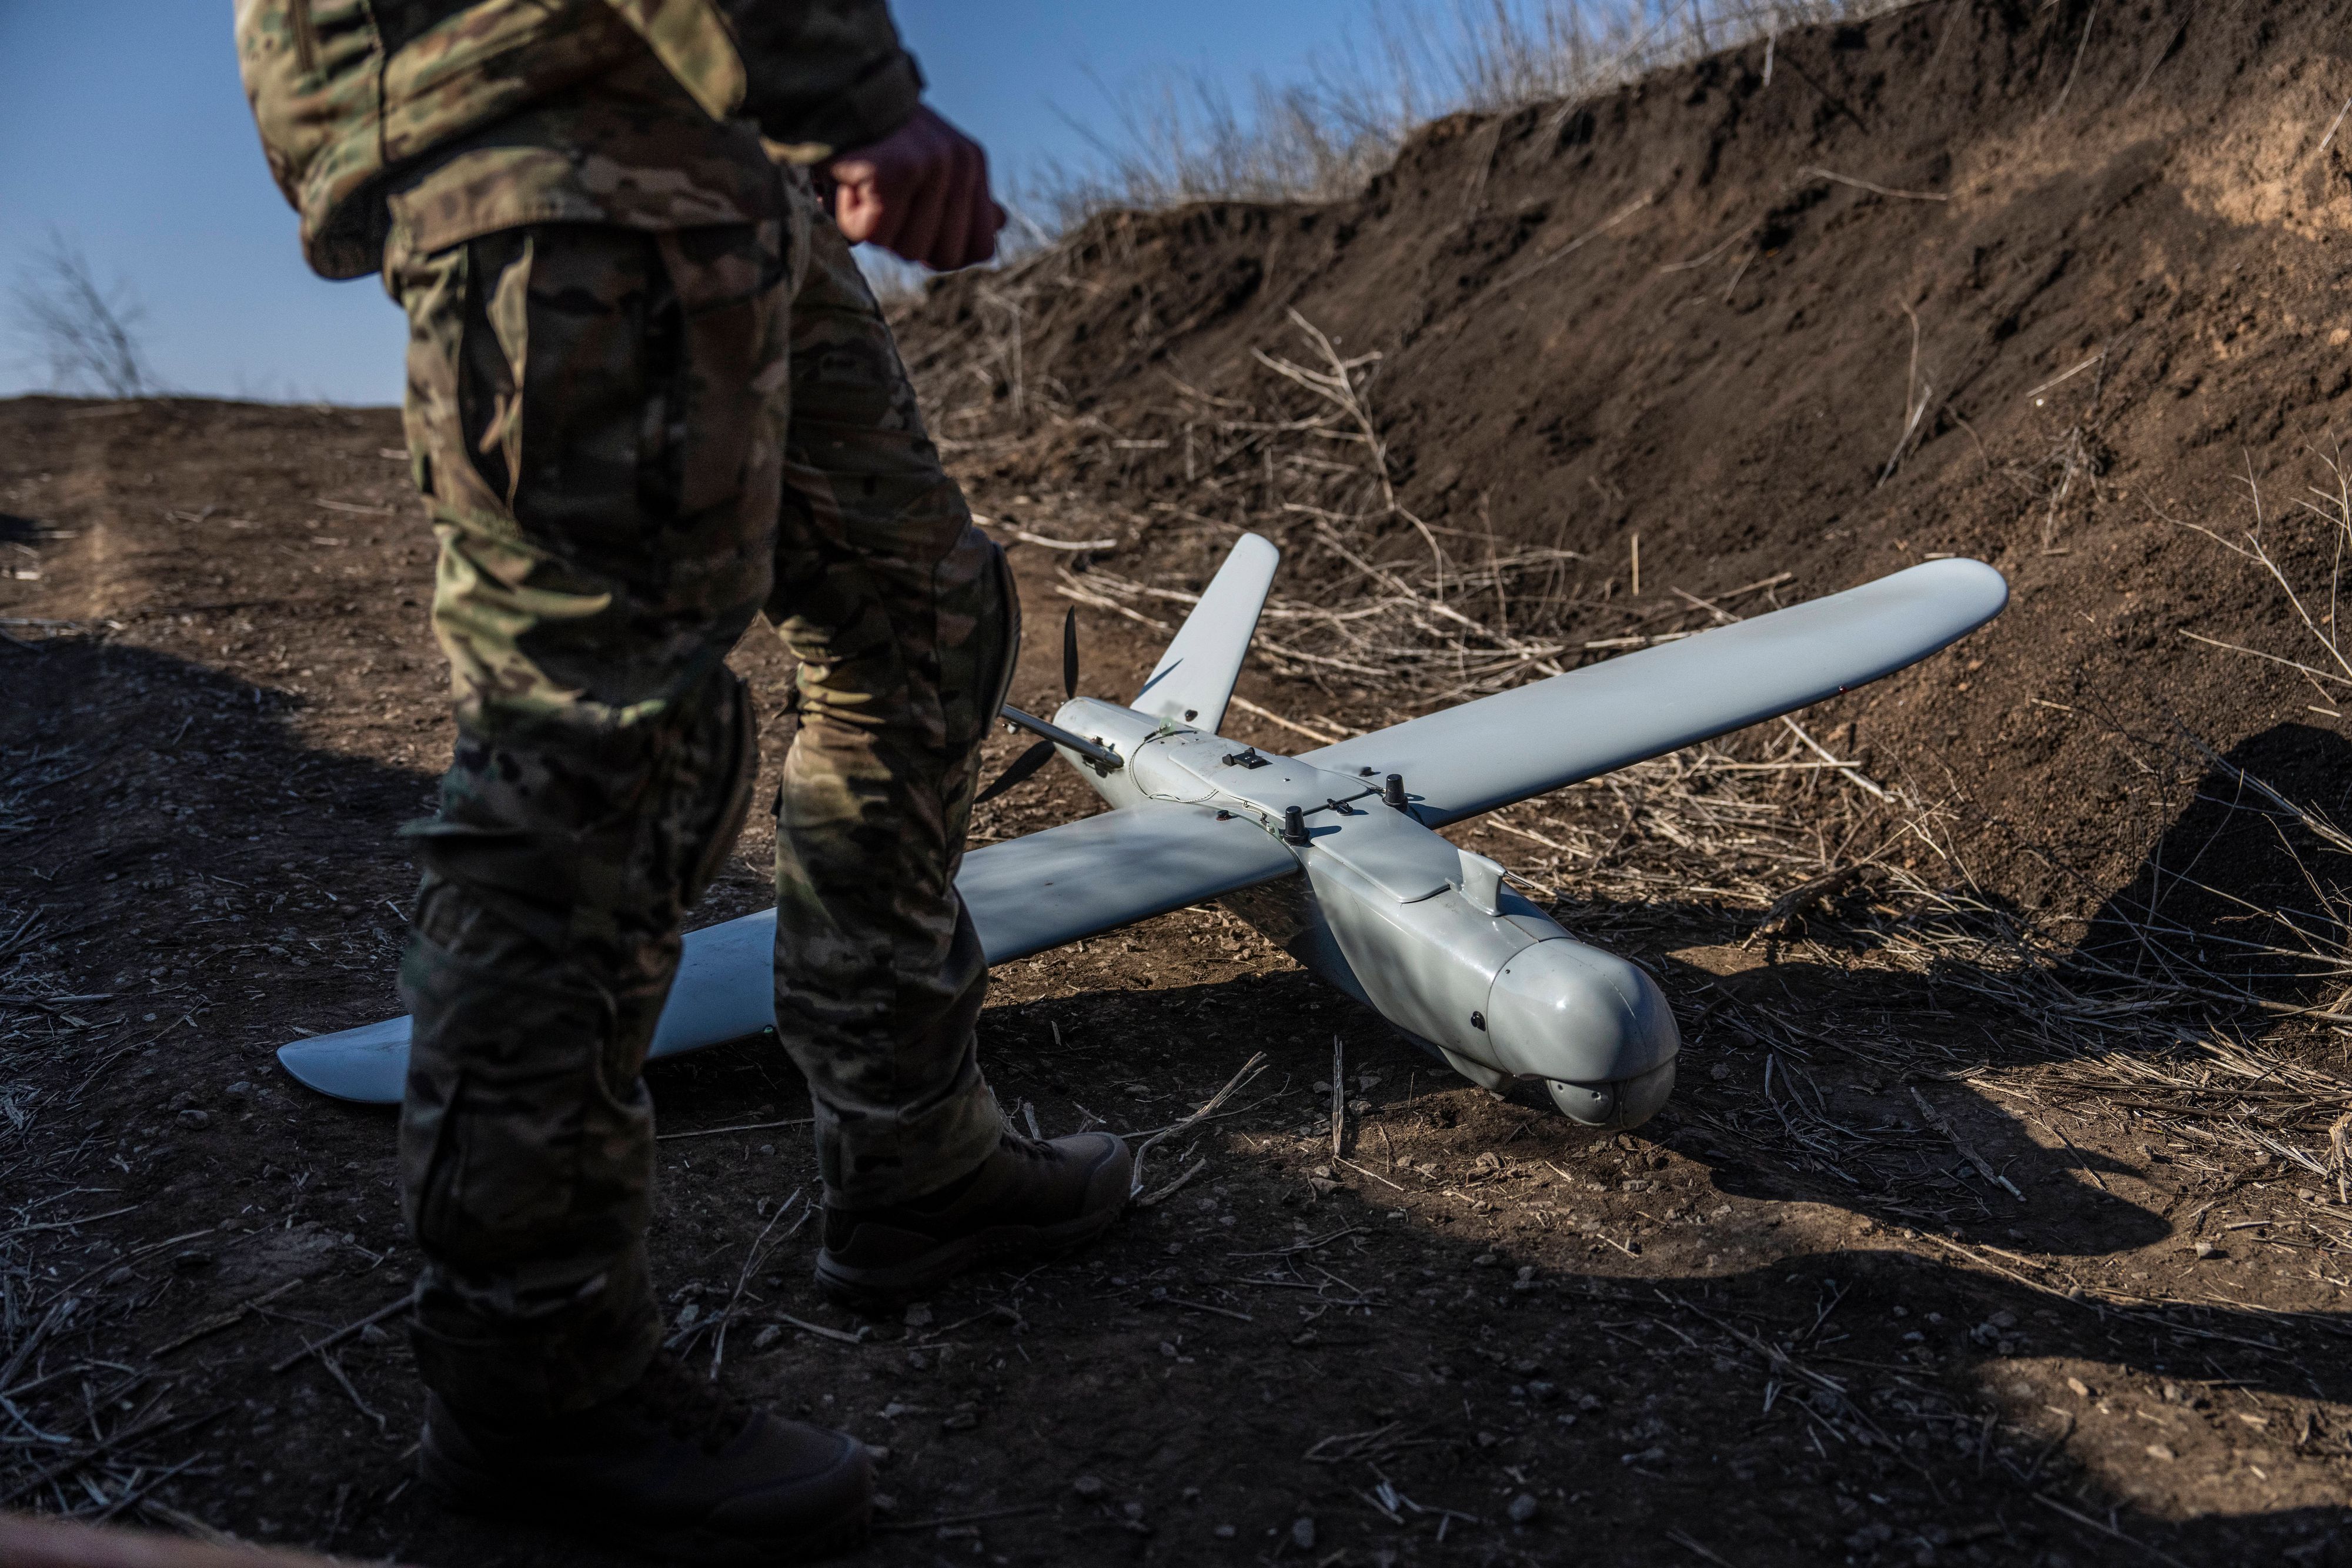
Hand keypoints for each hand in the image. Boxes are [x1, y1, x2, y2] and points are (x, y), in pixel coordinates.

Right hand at [823, 105, 1005, 270]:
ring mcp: (932, 167)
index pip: (980, 248)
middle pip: (945, 257)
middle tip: (882, 203)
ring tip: (863, 186)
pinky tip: (847, 185)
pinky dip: (850, 219)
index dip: (942, 253)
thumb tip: (1000, 222)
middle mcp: (960, 164)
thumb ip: (963, 197)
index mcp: (972, 164)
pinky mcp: (896, 171)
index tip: (912, 225)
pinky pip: (873, 233)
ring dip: (873, 229)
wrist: (828, 88)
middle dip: (906, 242)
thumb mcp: (929, 163)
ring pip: (907, 248)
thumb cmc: (875, 136)